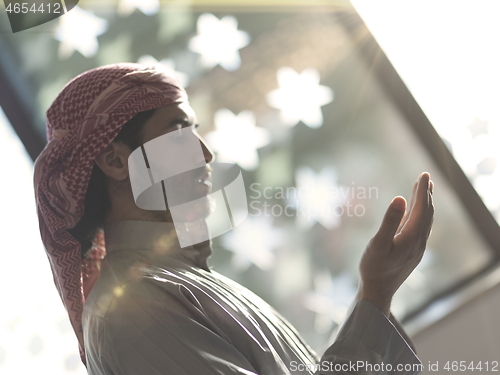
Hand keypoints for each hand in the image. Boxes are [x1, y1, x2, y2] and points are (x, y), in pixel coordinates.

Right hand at [356, 172, 433, 315]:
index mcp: (412, 237)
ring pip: (425, 221)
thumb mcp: (378, 243)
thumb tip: (399, 198)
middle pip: (427, 213)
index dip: (423, 191)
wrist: (378, 291)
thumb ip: (390, 221)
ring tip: (423, 191)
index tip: (424, 175)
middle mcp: (419, 241)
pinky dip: (419, 215)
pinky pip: (419, 228)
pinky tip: (413, 212)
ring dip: (425, 204)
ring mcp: (416, 247)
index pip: (421, 209)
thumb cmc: (374, 267)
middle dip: (426, 194)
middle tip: (425, 177)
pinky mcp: (411, 252)